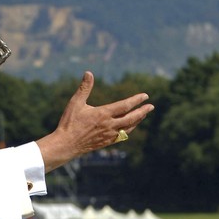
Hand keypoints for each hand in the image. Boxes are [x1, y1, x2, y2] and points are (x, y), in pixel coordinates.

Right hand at [36, 71, 152, 171]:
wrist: (66, 145)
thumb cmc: (70, 123)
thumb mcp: (76, 103)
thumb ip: (84, 88)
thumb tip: (89, 73)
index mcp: (103, 114)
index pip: (125, 106)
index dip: (136, 100)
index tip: (145, 96)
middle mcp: (109, 125)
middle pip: (131, 118)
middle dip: (142, 111)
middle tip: (151, 106)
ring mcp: (109, 135)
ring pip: (128, 127)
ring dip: (138, 120)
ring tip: (144, 114)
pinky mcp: (107, 142)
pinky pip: (122, 135)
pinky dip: (129, 129)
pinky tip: (131, 126)